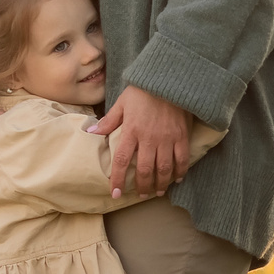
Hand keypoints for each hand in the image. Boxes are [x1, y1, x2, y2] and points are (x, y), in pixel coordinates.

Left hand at [90, 84, 192, 198]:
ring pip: (164, 168)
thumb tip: (91, 132)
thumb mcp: (122, 102)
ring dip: (160, 183)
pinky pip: (182, 159)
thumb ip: (109, 120)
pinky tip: (177, 179)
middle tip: (141, 195)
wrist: (169, 78)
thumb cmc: (143, 90)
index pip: (122, 160)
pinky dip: (180, 172)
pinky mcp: (181, 136)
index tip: (116, 193)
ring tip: (158, 192)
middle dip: (142, 186)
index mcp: (131, 131)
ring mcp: (167, 138)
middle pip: (144, 170)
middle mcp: (149, 138)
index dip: (118, 179)